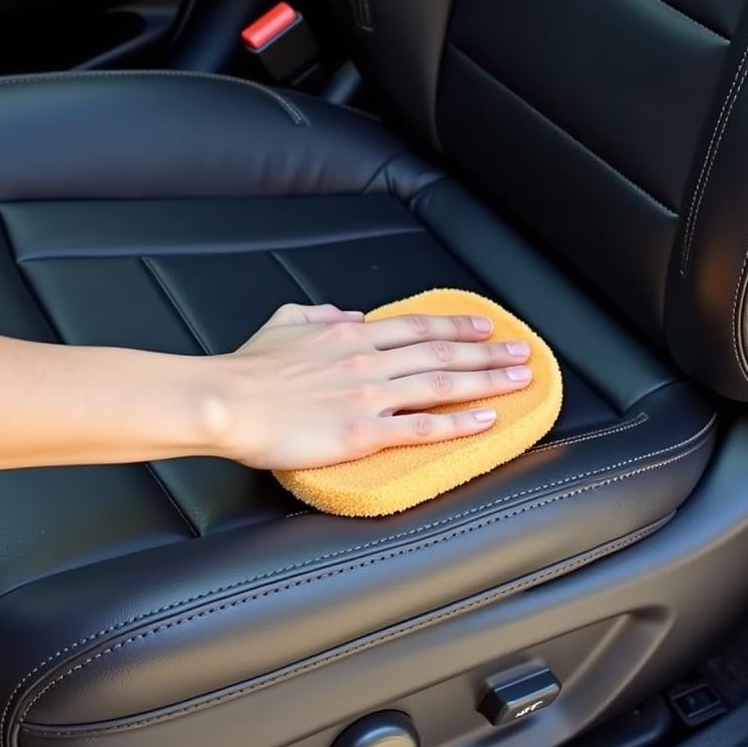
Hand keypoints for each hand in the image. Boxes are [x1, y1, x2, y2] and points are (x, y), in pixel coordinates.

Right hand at [205, 303, 533, 469]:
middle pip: (441, 353)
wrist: (225, 400)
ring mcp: (369, 396)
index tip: (485, 327)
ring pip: (441, 385)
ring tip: (519, 381)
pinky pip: (421, 428)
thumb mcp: (284, 322)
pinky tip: (486, 421)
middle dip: (487, 352)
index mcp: (350, 333)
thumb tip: (350, 313)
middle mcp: (368, 360)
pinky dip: (458, 424)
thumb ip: (319, 313)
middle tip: (521, 352)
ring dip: (486, 381)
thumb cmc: (248, 367)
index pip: (417, 327)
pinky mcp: (363, 433)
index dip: (456, 327)